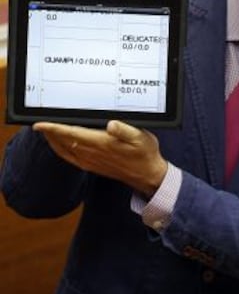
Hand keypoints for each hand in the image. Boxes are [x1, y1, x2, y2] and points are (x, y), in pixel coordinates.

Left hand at [33, 120, 167, 198]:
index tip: (39, 124)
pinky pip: (69, 157)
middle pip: (63, 141)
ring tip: (44, 129)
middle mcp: (92, 153)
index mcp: (101, 143)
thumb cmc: (144, 153)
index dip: (54, 128)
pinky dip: (59, 149)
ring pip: (63, 149)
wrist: (146, 174)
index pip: (71, 134)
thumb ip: (125, 130)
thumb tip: (111, 124)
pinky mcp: (90, 166)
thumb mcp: (141, 137)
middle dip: (49, 131)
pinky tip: (57, 144)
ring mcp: (90, 161)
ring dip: (52, 139)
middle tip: (38, 119)